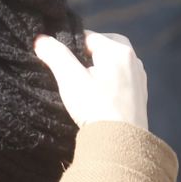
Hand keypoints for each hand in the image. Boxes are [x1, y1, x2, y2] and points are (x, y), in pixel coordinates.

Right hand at [33, 31, 148, 130]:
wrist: (120, 144)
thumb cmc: (96, 108)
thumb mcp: (70, 79)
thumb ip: (55, 55)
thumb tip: (40, 39)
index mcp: (118, 50)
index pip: (87, 37)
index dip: (70, 48)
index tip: (60, 63)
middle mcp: (133, 60)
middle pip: (102, 49)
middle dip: (85, 59)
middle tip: (72, 75)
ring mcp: (139, 79)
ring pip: (112, 66)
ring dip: (97, 72)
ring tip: (84, 89)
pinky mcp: (140, 96)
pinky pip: (120, 82)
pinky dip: (108, 86)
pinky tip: (98, 100)